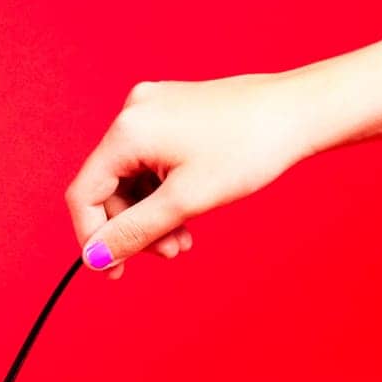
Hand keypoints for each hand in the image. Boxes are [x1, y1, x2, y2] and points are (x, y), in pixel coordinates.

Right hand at [65, 73, 311, 277]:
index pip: (84, 194)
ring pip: (132, 177)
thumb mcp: (186, 201)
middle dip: (134, 227)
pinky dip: (164, 192)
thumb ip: (134, 232)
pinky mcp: (172, 113)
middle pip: (109, 187)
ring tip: (185, 237)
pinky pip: (150, 161)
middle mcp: (133, 113)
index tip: (113, 272)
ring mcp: (153, 109)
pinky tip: (190, 209)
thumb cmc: (249, 149)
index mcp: (128, 130)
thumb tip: (96, 259)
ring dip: (152, 215)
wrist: (297, 113)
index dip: (93, 238)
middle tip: (170, 253)